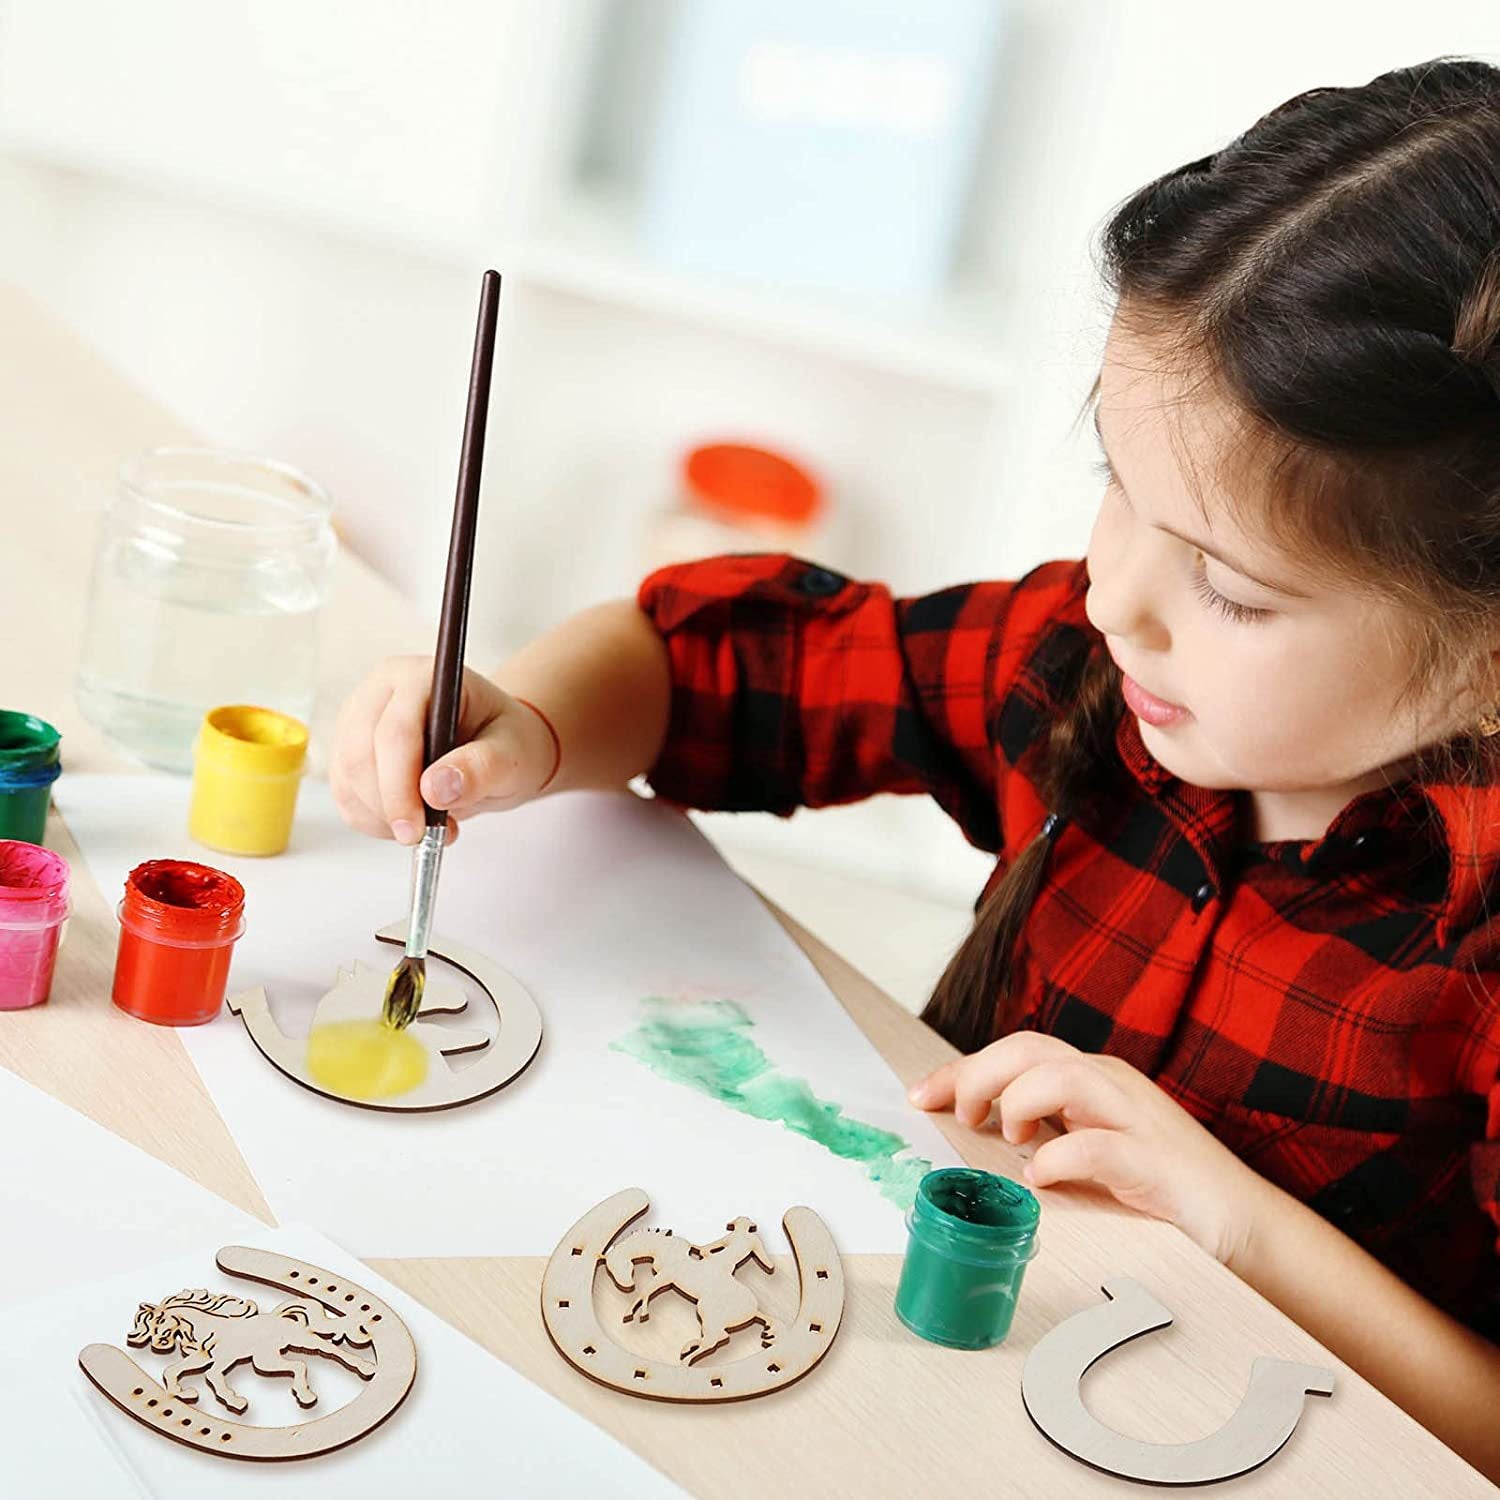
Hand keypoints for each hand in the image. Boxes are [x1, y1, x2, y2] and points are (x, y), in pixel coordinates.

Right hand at [330, 656, 557, 844]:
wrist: (497, 749)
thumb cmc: (507, 742)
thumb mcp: (513, 754)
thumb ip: (482, 767)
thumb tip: (437, 788)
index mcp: (422, 677)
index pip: (395, 732)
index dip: (400, 786)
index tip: (418, 828)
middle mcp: (381, 690)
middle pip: (360, 756)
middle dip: (389, 807)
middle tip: (425, 837)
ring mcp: (358, 718)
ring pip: (347, 778)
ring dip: (381, 817)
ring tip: (430, 827)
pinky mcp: (348, 749)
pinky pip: (345, 794)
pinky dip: (372, 820)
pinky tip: (408, 821)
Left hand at [909, 1032, 1266, 1265]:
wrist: (1244, 1224)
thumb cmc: (1158, 1187)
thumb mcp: (1090, 1146)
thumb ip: (1044, 1130)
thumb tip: (978, 1131)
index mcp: (1092, 1079)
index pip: (1016, 1051)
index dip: (962, 1069)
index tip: (921, 1096)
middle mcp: (1111, 1085)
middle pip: (1031, 1048)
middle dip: (979, 1074)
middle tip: (959, 1115)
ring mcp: (1137, 1119)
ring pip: (1063, 1076)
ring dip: (1019, 1102)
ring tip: (1007, 1139)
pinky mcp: (1157, 1163)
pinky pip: (1099, 1145)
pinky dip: (1060, 1157)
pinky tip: (1041, 1177)